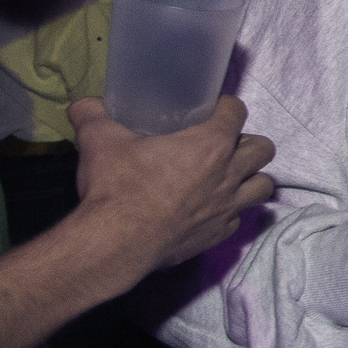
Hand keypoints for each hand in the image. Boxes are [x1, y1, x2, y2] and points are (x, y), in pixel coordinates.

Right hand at [68, 94, 275, 277]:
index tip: (212, 111)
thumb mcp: (99, 140)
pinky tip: (208, 209)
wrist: (117, 242)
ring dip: (251, 178)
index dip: (226, 107)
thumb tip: (83, 105)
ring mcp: (228, 207)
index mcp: (210, 144)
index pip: (237, 112)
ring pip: (263, 186)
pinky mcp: (219, 234)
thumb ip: (93, 115)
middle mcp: (229, 174)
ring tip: (227, 177)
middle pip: (263, 149)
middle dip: (247, 143)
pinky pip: (238, 218)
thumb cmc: (116, 186)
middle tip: (222, 146)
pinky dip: (229, 211)